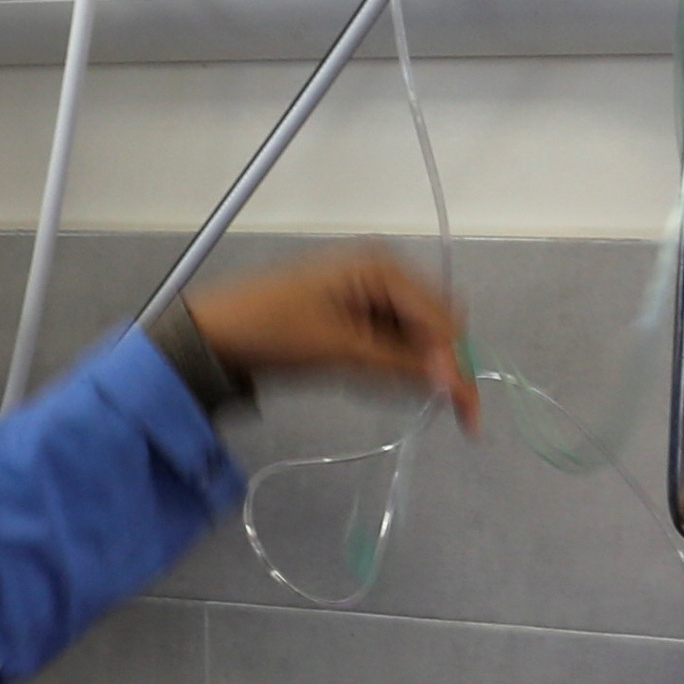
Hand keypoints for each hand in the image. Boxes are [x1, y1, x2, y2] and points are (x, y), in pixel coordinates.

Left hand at [178, 250, 477, 422]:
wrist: (216, 333)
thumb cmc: (273, 331)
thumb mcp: (342, 350)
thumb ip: (402, 364)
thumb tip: (455, 382)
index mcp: (384, 267)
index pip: (443, 320)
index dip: (457, 368)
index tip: (467, 417)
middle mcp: (385, 270)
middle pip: (439, 324)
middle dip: (437, 365)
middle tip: (428, 407)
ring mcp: (372, 288)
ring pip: (418, 335)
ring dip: (412, 366)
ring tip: (371, 383)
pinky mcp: (358, 309)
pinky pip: (394, 339)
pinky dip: (390, 363)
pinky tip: (364, 375)